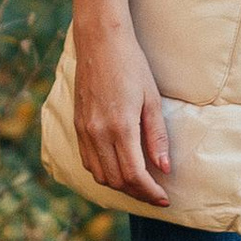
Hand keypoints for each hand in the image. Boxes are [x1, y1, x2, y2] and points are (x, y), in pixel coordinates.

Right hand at [69, 0, 170, 203]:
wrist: (99, 42)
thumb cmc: (131, 66)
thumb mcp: (152, 100)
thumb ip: (157, 136)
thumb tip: (164, 168)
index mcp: (120, 127)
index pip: (134, 175)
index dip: (150, 192)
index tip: (164, 198)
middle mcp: (98, 133)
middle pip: (116, 180)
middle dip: (137, 193)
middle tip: (155, 194)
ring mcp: (84, 130)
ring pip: (99, 175)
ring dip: (119, 185)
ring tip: (139, 184)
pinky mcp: (76, 125)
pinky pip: (87, 161)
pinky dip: (103, 172)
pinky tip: (117, 169)